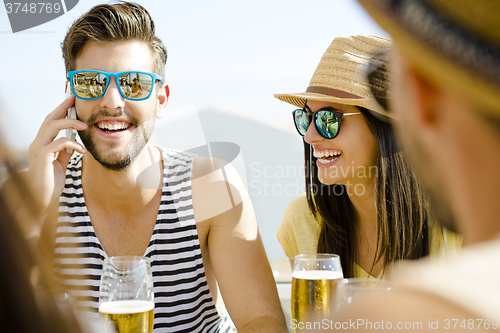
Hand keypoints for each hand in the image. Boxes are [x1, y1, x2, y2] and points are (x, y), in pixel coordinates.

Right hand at [28, 94, 86, 212]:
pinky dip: (73, 144)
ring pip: (53, 126)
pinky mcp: (42, 156)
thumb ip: (64, 152)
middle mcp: (37, 143)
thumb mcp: (60, 163)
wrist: (42, 199)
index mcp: (42, 143)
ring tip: (85, 126)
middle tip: (77, 100)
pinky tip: (82, 151)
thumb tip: (74, 143)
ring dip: (71, 123)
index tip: (72, 100)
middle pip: (50, 118)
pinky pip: (59, 143)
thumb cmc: (50, 181)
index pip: (51, 121)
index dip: (61, 109)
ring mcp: (38, 148)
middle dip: (64, 107)